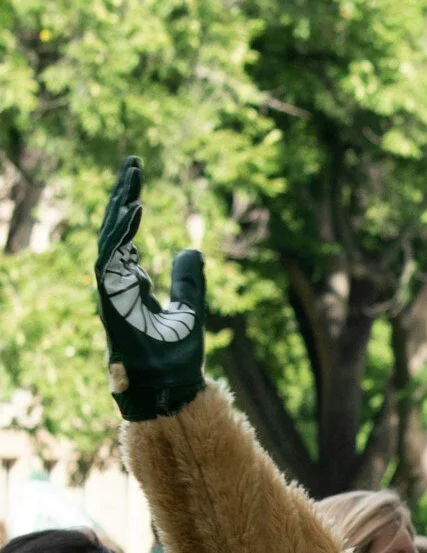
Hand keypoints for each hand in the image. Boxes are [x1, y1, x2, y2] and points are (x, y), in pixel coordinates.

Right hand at [96, 158, 205, 421]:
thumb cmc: (175, 359)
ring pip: (109, 238)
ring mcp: (112, 293)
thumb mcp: (190, 310)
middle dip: (121, 195)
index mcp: (130, 286)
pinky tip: (135, 207)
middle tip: (132, 162)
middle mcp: (117, 286)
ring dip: (119, 206)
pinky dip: (122, 233)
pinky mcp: (112, 301)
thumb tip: (191, 248)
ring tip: (132, 176)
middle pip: (114, 231)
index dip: (128, 209)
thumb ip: (189, 281)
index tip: (138, 181)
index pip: (124, 238)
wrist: (170, 390)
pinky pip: (111, 258)